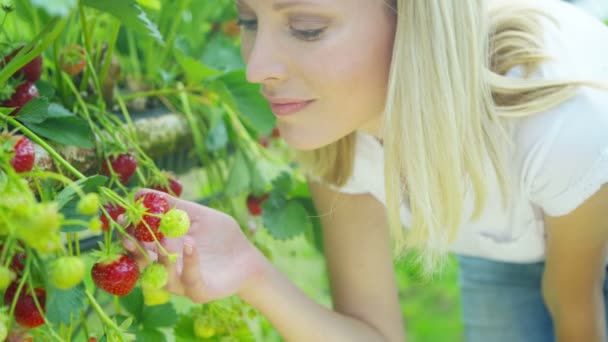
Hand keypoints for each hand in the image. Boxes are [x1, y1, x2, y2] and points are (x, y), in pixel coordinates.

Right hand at [122, 189, 267, 302]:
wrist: (248, 258)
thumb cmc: (221, 237)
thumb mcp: (197, 215)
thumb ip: (173, 205)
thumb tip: (140, 191)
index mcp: (162, 251)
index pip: (138, 244)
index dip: (128, 232)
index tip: (122, 218)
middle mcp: (166, 270)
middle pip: (144, 262)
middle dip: (135, 249)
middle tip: (130, 235)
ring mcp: (182, 283)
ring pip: (163, 275)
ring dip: (160, 256)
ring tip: (162, 235)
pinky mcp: (199, 292)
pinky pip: (190, 279)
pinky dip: (188, 261)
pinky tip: (190, 244)